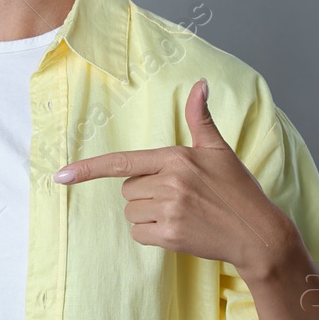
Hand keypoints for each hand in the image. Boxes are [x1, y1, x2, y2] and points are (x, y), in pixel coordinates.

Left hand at [51, 78, 296, 278]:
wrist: (258, 233)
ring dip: (148, 214)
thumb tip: (200, 84)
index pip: (122, 163)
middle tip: (179, 196)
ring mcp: (169, 211)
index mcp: (175, 158)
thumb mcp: (219, 150)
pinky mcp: (170, 236)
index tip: (60, 176)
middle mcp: (169, 183)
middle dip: (145, 192)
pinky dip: (151, 234)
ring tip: (181, 212)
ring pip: (132, 211)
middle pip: (128, 189)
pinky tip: (178, 229)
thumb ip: (200, 119)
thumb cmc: (238, 190)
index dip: (88, 169)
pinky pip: (138, 233)